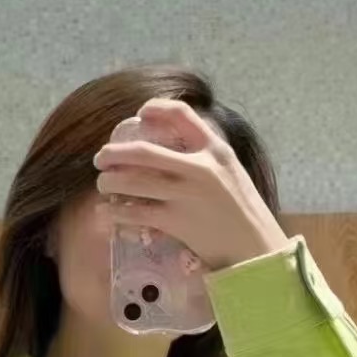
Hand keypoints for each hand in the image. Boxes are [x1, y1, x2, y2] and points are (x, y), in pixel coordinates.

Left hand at [93, 98, 290, 273]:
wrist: (255, 247)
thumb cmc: (243, 211)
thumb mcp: (231, 171)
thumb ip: (206, 156)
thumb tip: (172, 146)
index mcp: (216, 150)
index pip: (182, 115)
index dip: (156, 108)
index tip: (139, 114)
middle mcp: (200, 168)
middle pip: (145, 151)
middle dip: (115, 153)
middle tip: (101, 158)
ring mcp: (186, 195)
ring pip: (134, 182)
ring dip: (110, 183)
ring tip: (103, 186)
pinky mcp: (177, 221)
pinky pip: (137, 213)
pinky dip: (117, 213)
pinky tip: (106, 213)